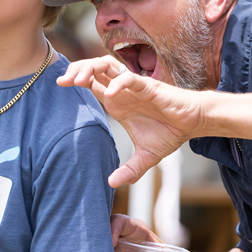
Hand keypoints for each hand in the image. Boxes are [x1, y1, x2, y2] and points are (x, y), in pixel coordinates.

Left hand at [58, 57, 206, 187]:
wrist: (192, 124)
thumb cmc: (170, 133)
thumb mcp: (146, 158)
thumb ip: (129, 171)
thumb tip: (112, 184)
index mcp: (117, 103)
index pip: (91, 83)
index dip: (75, 80)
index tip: (60, 85)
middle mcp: (122, 91)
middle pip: (94, 69)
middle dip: (76, 70)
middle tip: (62, 81)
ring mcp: (134, 87)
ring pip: (108, 66)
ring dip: (91, 69)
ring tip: (78, 80)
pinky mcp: (149, 87)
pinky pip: (130, 79)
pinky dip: (118, 83)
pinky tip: (109, 94)